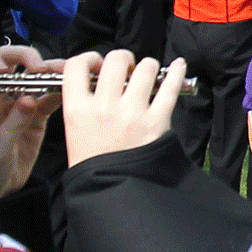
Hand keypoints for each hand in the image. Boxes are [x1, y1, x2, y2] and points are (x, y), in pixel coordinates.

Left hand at [0, 45, 63, 198]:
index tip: (2, 66)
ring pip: (32, 75)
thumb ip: (12, 124)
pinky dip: (60, 90)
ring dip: (48, 70)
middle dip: (24, 56)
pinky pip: (49, 97)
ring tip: (63, 71)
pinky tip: (71, 88)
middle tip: (38, 66)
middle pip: (8, 61)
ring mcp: (18, 104)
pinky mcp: (36, 116)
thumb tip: (29, 99)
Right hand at [62, 49, 188, 165]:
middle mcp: (104, 106)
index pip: (77, 66)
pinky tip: (178, 65)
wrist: (110, 193)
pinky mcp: (156, 121)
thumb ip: (82, 106)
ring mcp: (132, 112)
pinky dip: (177, 72)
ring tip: (146, 74)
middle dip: (123, 59)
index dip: (89, 58)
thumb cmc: (92, 165)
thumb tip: (98, 81)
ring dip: (147, 67)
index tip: (96, 64)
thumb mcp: (73, 133)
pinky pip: (170, 87)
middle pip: (116, 60)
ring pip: (144, 68)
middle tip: (126, 69)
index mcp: (77, 110)